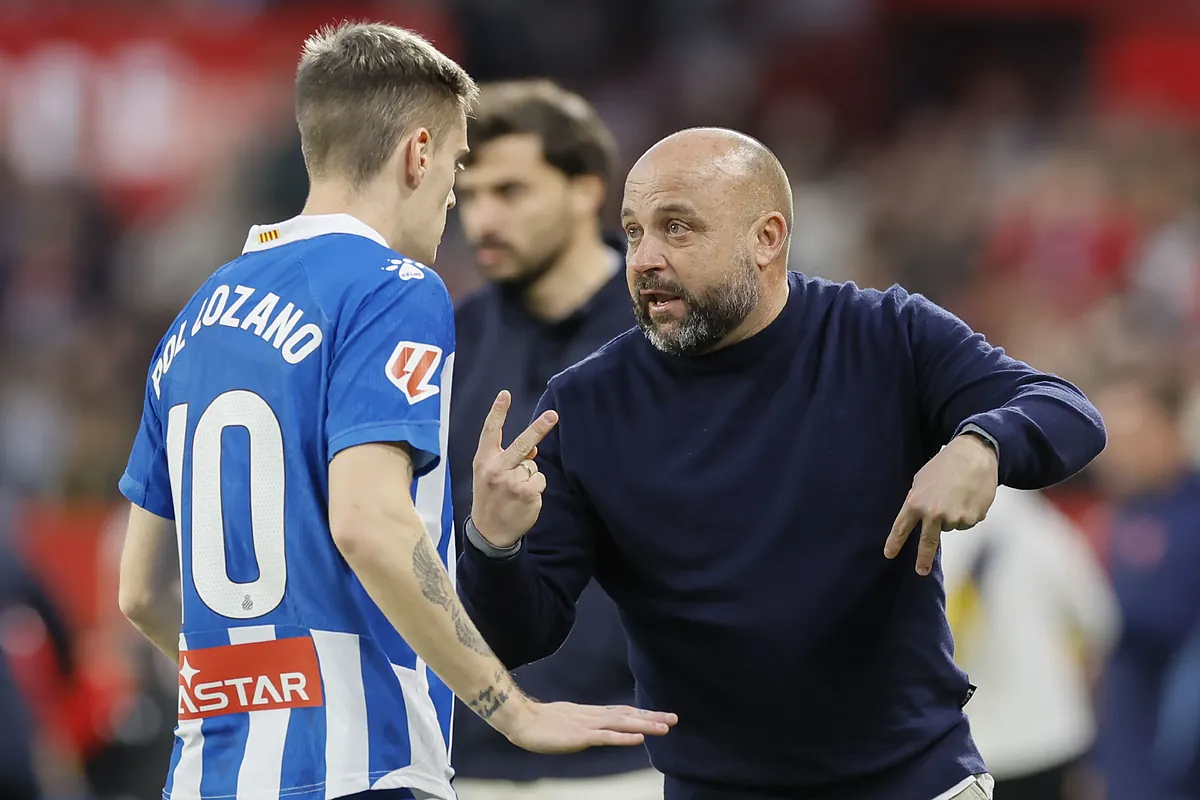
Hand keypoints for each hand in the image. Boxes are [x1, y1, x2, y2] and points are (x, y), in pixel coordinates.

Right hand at [471, 391, 558, 547]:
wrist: (489, 532)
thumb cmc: (489, 498)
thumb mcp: (489, 475)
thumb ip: (507, 458)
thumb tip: (534, 449)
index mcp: (484, 461)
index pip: (490, 431)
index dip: (498, 411)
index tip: (505, 394)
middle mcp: (497, 469)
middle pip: (523, 444)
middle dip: (539, 428)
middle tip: (553, 415)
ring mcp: (513, 483)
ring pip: (533, 465)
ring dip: (529, 475)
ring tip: (515, 490)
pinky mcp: (528, 494)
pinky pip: (540, 479)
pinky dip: (535, 487)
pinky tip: (523, 499)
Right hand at [499, 699, 677, 753]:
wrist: (520, 719)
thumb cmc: (539, 723)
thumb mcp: (566, 722)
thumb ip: (581, 726)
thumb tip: (593, 730)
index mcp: (590, 714)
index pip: (621, 712)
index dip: (642, 713)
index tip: (660, 715)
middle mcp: (593, 716)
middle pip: (627, 714)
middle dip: (652, 717)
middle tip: (674, 718)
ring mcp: (587, 725)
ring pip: (622, 723)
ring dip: (645, 725)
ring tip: (665, 727)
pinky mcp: (579, 736)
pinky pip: (606, 737)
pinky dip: (624, 737)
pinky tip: (639, 738)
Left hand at [883, 433, 998, 575]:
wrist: (973, 456)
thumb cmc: (944, 465)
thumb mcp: (921, 481)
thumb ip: (917, 501)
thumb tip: (916, 518)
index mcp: (916, 502)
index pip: (902, 527)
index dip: (895, 542)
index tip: (889, 554)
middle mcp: (934, 514)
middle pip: (927, 542)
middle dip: (923, 558)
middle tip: (920, 571)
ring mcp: (954, 518)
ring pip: (950, 526)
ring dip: (952, 516)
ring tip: (956, 494)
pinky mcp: (972, 518)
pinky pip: (967, 521)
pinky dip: (967, 513)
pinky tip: (969, 497)